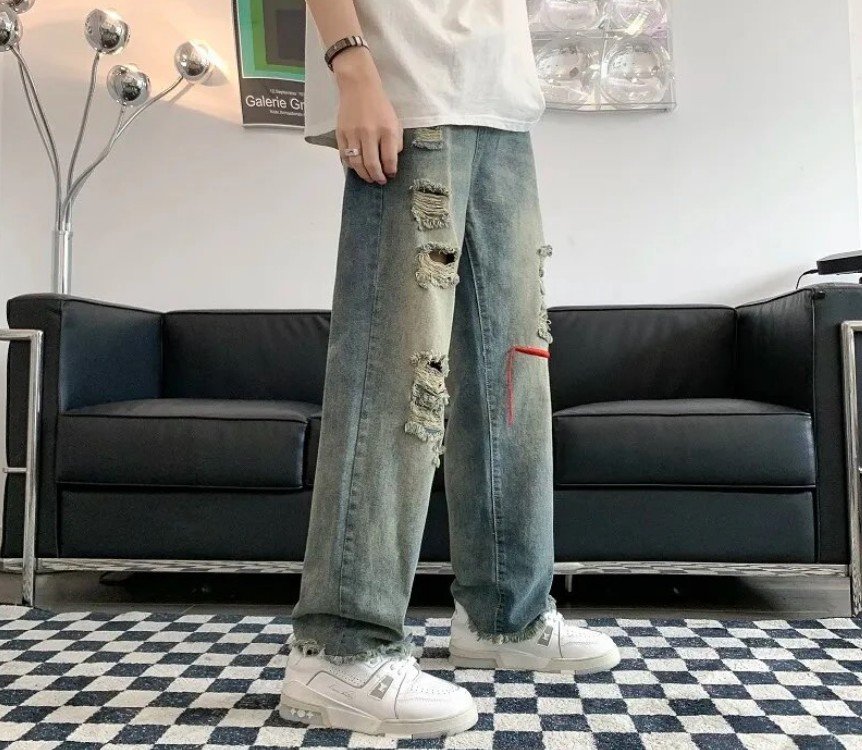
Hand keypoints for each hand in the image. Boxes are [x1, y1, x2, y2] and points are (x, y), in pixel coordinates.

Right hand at [333, 48, 402, 183]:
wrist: (359, 86)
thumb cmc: (379, 105)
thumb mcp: (395, 121)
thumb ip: (395, 142)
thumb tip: (391, 162)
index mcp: (387, 130)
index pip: (389, 159)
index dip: (390, 171)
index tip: (390, 175)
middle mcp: (370, 133)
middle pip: (372, 165)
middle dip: (377, 177)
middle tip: (379, 180)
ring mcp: (354, 133)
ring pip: (357, 164)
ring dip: (364, 175)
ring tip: (369, 177)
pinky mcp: (341, 133)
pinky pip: (345, 156)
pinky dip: (351, 165)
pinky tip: (357, 166)